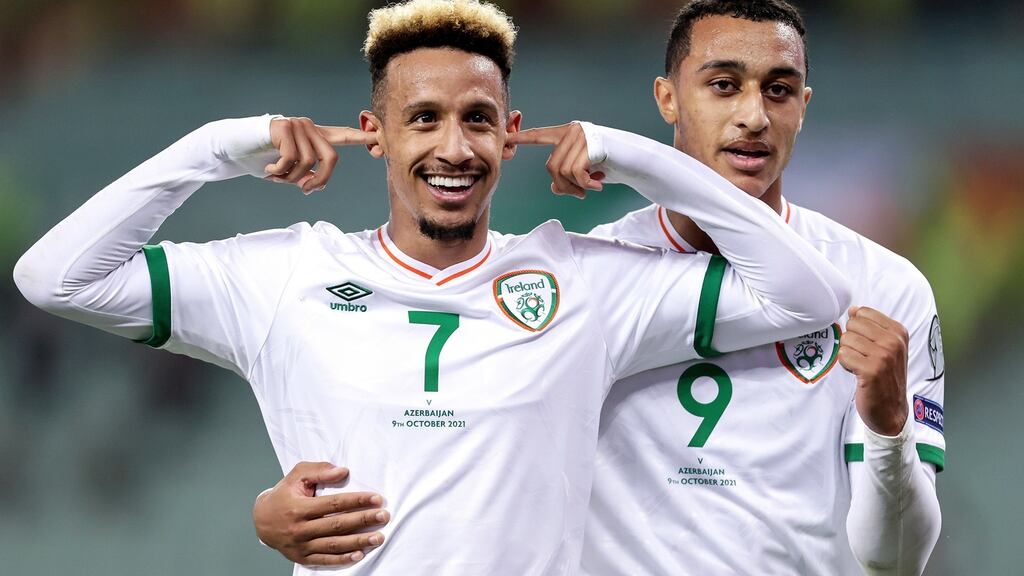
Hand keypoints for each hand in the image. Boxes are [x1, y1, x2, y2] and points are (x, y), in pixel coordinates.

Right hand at [253, 462, 389, 566]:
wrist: (261, 520)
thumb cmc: (284, 494)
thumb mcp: (297, 476)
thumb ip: (319, 471)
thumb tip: (343, 472)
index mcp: (299, 508)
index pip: (333, 504)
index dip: (356, 501)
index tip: (376, 498)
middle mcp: (300, 528)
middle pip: (337, 525)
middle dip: (363, 520)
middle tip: (383, 516)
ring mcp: (302, 545)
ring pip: (334, 544)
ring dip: (358, 541)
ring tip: (378, 537)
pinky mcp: (303, 557)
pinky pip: (326, 559)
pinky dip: (343, 559)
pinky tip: (359, 554)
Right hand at [266, 117, 377, 193]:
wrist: (235, 147)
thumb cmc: (263, 159)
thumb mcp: (289, 172)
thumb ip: (306, 176)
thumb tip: (315, 184)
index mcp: (315, 136)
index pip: (344, 136)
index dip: (363, 138)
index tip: (381, 139)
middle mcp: (310, 127)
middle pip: (331, 158)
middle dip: (320, 180)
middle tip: (305, 191)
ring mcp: (297, 125)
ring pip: (309, 162)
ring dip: (292, 178)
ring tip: (276, 177)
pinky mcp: (283, 127)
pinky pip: (291, 159)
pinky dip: (280, 171)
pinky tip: (269, 171)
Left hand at [507, 122, 604, 197]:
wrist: (636, 161)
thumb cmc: (610, 165)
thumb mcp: (585, 173)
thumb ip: (567, 177)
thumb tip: (554, 188)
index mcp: (566, 134)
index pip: (539, 135)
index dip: (522, 138)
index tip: (505, 139)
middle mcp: (571, 131)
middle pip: (551, 167)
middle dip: (565, 186)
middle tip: (581, 193)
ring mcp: (581, 135)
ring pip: (562, 171)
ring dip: (576, 186)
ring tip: (592, 187)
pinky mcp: (590, 143)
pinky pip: (576, 172)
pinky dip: (585, 184)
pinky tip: (598, 184)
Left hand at [838, 306, 909, 435]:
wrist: (891, 410)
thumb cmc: (885, 377)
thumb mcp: (887, 347)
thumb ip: (872, 327)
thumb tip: (853, 309)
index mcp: (899, 332)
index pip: (863, 312)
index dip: (857, 329)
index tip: (867, 344)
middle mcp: (894, 342)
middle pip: (852, 324)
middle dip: (851, 341)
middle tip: (863, 357)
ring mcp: (884, 356)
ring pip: (846, 339)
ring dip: (849, 354)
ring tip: (862, 366)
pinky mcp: (871, 370)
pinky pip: (843, 355)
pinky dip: (846, 365)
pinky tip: (858, 374)